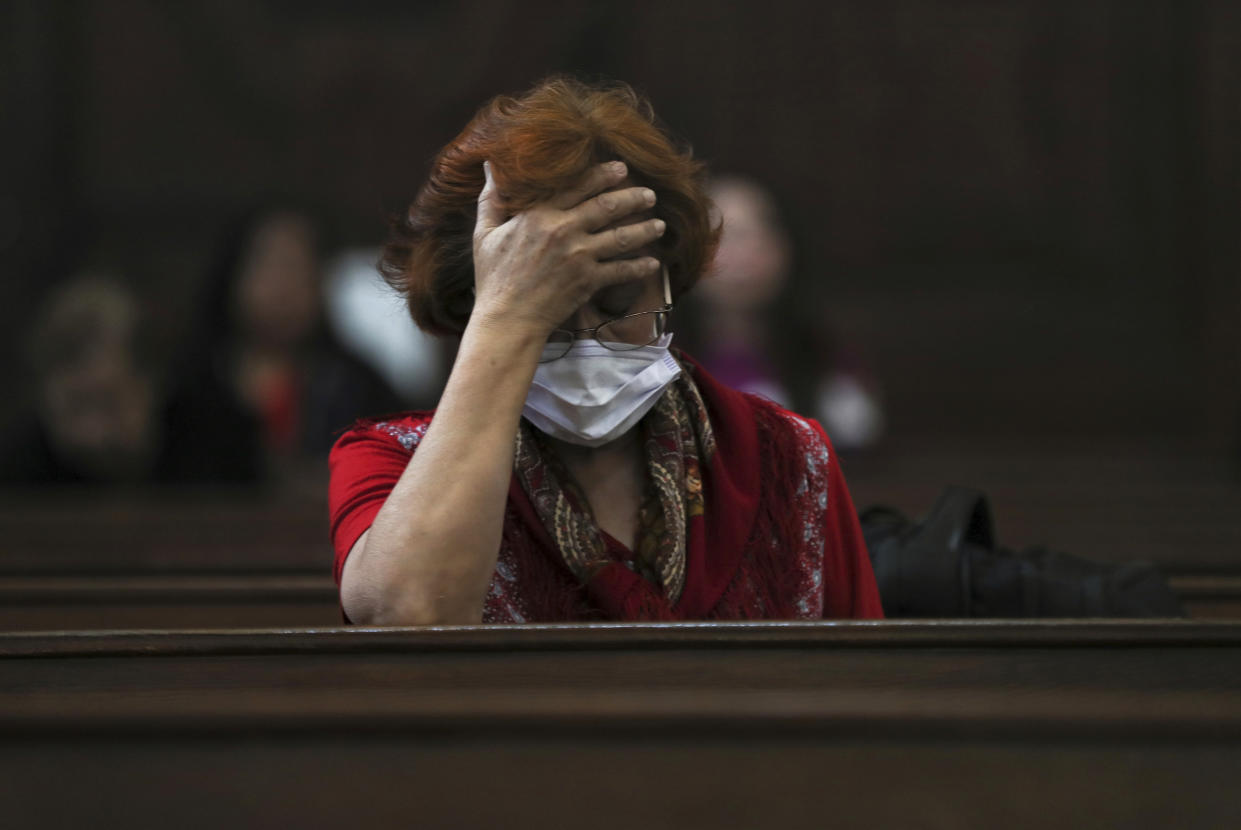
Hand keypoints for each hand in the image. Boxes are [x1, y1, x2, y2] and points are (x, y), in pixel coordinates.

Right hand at [470, 160, 665, 335]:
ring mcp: (579, 256)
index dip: (603, 174)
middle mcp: (564, 230)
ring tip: (659, 225)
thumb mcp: (485, 232)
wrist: (507, 319)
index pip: (578, 185)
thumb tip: (488, 166)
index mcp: (539, 214)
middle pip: (607, 205)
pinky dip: (640, 267)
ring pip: (621, 236)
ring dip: (644, 229)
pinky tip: (653, 263)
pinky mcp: (588, 281)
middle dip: (633, 197)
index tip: (621, 168)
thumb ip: (491, 197)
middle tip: (650, 194)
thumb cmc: (493, 277)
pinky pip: (621, 270)